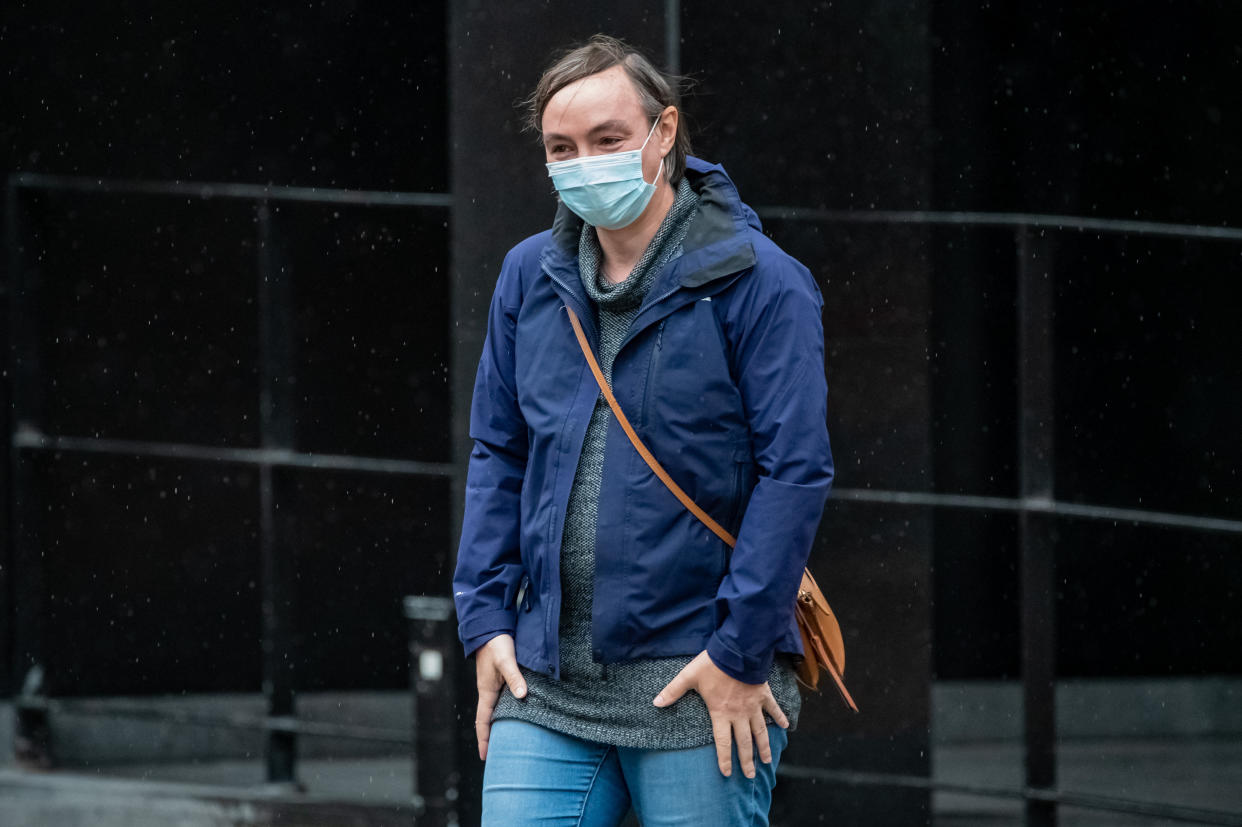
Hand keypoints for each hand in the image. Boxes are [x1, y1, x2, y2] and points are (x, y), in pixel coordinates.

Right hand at [474, 634, 526, 759]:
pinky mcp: (502, 677)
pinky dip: (509, 709)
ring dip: (501, 723)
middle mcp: (490, 690)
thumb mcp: (506, 661)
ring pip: (498, 709)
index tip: (485, 756)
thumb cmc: (496, 644)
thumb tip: (522, 696)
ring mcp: (495, 684)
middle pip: (490, 718)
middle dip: (492, 736)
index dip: (484, 739)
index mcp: (486, 691)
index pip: (483, 720)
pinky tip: (520, 712)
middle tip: (500, 754)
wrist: (491, 626)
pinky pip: (504, 699)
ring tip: (510, 739)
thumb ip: (514, 677)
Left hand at [653, 650, 788, 777]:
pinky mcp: (764, 695)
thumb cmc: (712, 665)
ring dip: (763, 747)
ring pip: (760, 731)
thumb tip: (656, 702)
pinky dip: (780, 718)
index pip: (722, 742)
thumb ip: (673, 691)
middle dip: (747, 761)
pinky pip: (774, 709)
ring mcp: (753, 706)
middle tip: (751, 776)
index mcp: (721, 713)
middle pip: (744, 742)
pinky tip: (786, 727)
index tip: (727, 773)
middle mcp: (739, 714)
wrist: (737, 651)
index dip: (724, 759)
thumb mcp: (689, 677)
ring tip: (767, 761)